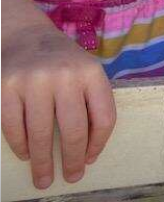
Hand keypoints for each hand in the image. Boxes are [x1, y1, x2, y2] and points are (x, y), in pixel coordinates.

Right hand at [1, 25, 114, 189]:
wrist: (26, 35)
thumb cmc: (63, 62)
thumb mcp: (87, 73)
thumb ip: (93, 102)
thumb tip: (88, 150)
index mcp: (91, 73)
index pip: (103, 117)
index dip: (98, 144)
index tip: (90, 160)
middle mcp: (64, 76)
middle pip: (73, 130)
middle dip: (72, 160)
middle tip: (70, 177)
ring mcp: (33, 81)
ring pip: (40, 133)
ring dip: (42, 160)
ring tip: (43, 177)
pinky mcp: (7, 87)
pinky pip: (13, 125)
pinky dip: (19, 145)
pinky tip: (25, 155)